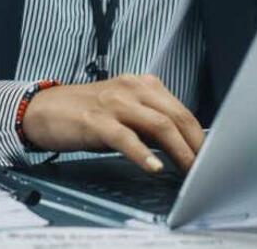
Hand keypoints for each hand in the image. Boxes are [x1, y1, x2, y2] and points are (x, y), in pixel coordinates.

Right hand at [21, 74, 204, 172]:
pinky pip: (125, 137)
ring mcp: (114, 103)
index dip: (199, 135)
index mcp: (142, 84)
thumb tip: (181, 147)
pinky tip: (154, 167)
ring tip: (189, 171)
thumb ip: (150, 123)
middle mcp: (132, 88)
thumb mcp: (124, 111)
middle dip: (195, 144)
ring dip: (178, 151)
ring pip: (157, 124)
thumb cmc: (87, 113)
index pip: (181, 109)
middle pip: (175, 115)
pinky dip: (142, 153)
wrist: (46, 108)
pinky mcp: (96, 120)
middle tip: (206, 169)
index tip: (210, 157)